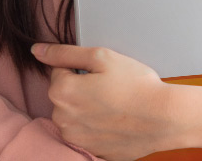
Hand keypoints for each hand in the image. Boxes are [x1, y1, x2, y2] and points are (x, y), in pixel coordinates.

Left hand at [33, 43, 179, 160]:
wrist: (163, 118)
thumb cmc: (135, 85)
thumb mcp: (101, 57)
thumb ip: (65, 52)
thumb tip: (37, 50)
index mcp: (62, 92)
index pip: (59, 71)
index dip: (81, 67)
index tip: (100, 72)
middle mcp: (63, 119)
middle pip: (64, 94)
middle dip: (80, 87)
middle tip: (109, 85)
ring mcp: (76, 138)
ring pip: (73, 115)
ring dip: (86, 108)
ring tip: (114, 103)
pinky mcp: (91, 151)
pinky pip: (86, 132)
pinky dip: (96, 125)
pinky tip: (115, 118)